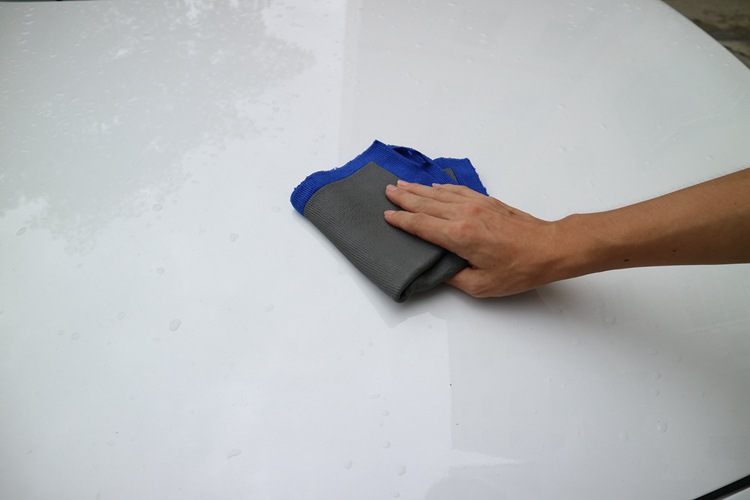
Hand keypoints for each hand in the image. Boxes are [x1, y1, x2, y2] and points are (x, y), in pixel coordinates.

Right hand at [384, 180, 567, 297]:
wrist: (549, 248)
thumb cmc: (519, 268)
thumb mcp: (482, 285)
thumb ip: (454, 277)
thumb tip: (437, 271)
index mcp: (459, 237)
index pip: (421, 225)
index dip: (401, 220)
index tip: (387, 215)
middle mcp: (464, 215)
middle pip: (426, 204)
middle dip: (404, 198)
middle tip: (387, 191)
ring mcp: (476, 205)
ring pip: (439, 194)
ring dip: (418, 189)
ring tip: (402, 185)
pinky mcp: (487, 202)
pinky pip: (457, 191)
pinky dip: (441, 188)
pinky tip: (433, 187)